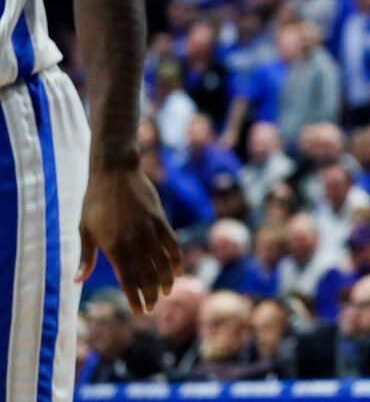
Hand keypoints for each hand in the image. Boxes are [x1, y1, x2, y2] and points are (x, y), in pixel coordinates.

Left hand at [77, 167, 182, 314]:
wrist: (115, 172)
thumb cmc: (95, 201)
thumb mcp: (85, 229)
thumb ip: (85, 257)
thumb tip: (77, 280)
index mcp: (114, 247)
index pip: (128, 281)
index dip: (135, 299)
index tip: (139, 312)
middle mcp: (134, 242)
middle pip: (148, 276)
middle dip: (151, 294)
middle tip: (153, 307)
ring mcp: (149, 230)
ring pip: (163, 263)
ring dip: (166, 280)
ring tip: (166, 292)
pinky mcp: (160, 220)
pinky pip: (172, 244)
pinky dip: (176, 259)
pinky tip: (177, 270)